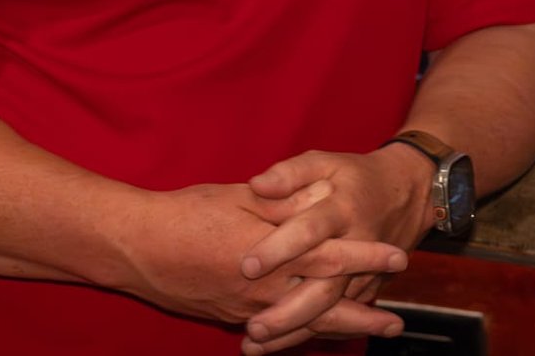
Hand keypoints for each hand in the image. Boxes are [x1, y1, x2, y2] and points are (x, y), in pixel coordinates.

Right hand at [116, 182, 405, 329]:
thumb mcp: (241, 197)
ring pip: (300, 326)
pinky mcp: (230, 318)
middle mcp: (262, 289)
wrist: (136, 248)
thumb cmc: (187, 213)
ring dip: (337, 330)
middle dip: (362, 314)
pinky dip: (299, 335)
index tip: (399, 257)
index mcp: (269, 252)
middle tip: (395, 321)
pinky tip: (316, 336)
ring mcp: (245, 310)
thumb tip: (321, 199)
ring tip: (368, 331)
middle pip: (324, 306)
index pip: (330, 256)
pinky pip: (275, 332)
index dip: (366, 257)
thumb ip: (284, 202)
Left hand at [235, 147, 435, 351]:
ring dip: (296, 330)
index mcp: (342, 209)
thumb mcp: (326, 162)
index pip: (310, 230)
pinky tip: (278, 346)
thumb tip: (257, 185)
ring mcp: (366, 273)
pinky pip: (341, 318)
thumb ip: (290, 174)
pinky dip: (311, 334)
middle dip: (290, 309)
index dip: (280, 248)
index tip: (248, 266)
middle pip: (325, 285)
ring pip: (332, 310)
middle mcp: (356, 245)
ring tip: (257, 344)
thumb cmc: (356, 176)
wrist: (410, 193)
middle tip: (253, 325)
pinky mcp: (368, 289)